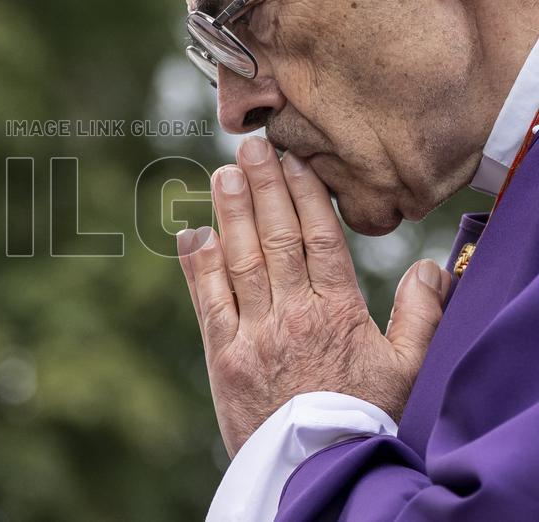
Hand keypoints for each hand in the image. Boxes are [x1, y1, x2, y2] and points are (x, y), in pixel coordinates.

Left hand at [176, 137, 450, 456]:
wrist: (320, 472)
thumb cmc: (368, 419)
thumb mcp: (409, 371)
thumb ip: (421, 316)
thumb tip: (429, 266)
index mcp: (337, 313)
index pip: (319, 238)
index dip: (303, 194)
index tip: (292, 161)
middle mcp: (292, 316)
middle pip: (276, 237)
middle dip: (262, 187)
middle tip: (250, 147)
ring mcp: (253, 335)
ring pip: (239, 260)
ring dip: (229, 213)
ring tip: (222, 174)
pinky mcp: (222, 358)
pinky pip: (207, 301)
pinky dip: (197, 265)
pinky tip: (190, 233)